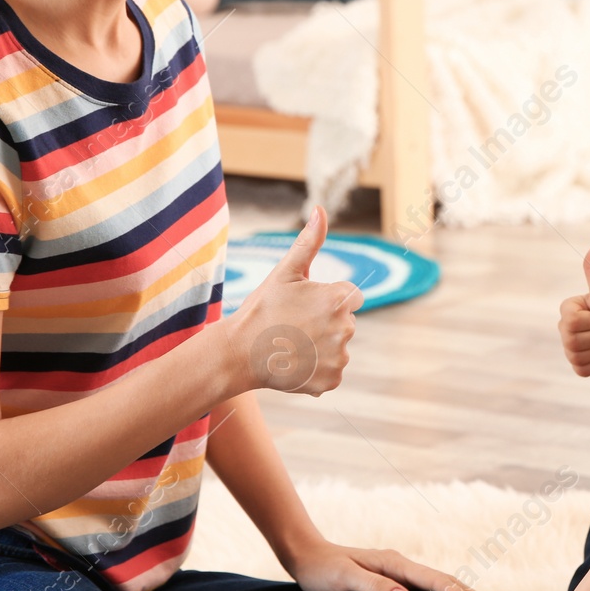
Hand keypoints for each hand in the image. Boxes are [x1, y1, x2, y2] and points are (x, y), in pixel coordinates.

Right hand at [227, 206, 363, 395]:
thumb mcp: (285, 272)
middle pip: (345, 323)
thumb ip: (309, 242)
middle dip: (326, 323)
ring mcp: (339, 357)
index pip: (351, 297)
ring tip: (292, 345)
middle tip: (295, 326)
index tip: (306, 307)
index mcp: (338, 299)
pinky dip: (317, 370)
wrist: (239, 353)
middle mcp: (345, 329)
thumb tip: (320, 210)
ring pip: (338, 347)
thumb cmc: (262, 308)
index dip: (328, 300)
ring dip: (322, 347)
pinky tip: (295, 363)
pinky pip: (331, 371)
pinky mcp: (331, 380)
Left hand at [284, 538, 508, 590]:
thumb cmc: (321, 569)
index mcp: (396, 564)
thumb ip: (373, 586)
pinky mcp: (392, 581)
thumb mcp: (343, 579)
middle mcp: (402, 566)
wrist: (305, 555)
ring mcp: (399, 573)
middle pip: (446, 581)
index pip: (437, 582)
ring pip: (439, 586)